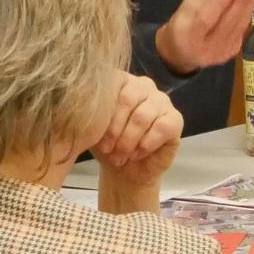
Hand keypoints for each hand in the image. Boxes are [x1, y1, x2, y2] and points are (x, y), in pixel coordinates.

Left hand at [90, 71, 183, 185]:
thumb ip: (87, 112)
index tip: (93, 134)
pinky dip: (146, 144)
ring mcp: (162, 100)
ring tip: (120, 156)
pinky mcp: (176, 118)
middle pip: (128, 98)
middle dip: (115, 128)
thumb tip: (78, 105)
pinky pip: (161, 127)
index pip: (112, 83)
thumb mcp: (90, 128)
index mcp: (121, 81)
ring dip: (128, 140)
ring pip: (143, 115)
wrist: (124, 172)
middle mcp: (143, 85)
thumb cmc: (106, 146)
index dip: (102, 112)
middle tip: (107, 149)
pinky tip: (137, 154)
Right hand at [154, 0, 253, 74]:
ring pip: (238, 25)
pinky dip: (246, 12)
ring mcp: (221, 53)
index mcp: (187, 38)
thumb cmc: (181, 27)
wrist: (182, 54)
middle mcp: (206, 49)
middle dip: (241, 0)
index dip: (220, 1)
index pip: (205, 19)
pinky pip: (241, 28)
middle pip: (226, 22)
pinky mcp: (232, 52)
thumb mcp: (184, 10)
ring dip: (248, 4)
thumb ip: (205, 1)